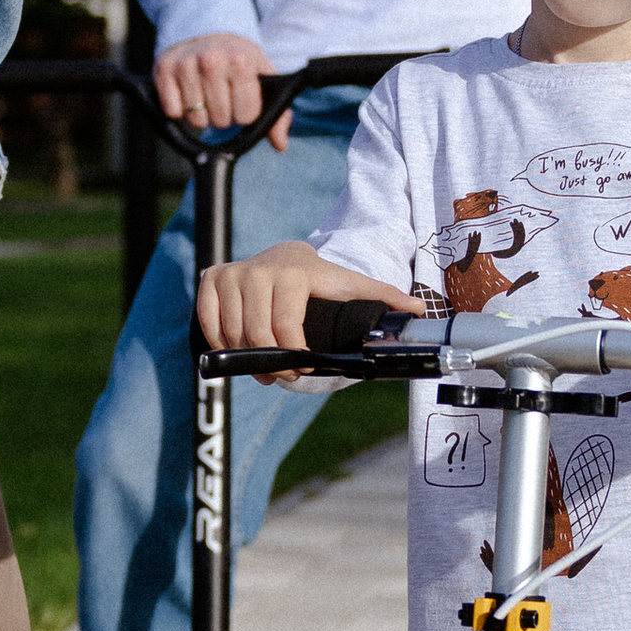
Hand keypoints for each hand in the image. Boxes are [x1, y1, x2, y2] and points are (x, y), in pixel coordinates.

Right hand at [155, 31, 292, 150]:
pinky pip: (172, 112)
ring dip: (201, 114)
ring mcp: (185, 64)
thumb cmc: (239, 60)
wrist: (207, 30)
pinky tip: (186, 93)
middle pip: (220, 121)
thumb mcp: (264, 78)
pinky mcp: (163, 70)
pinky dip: (179, 109)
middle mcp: (212, 60)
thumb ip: (278, 113)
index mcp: (242, 61)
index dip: (245, 114)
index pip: (246, 116)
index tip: (241, 99)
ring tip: (205, 94)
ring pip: (195, 120)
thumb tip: (280, 144)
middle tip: (222, 96)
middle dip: (223, 116)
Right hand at [196, 244, 406, 370]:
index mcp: (296, 273)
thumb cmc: (321, 280)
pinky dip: (220, 344)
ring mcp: (233, 273)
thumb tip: (421, 311)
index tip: (304, 365)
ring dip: (247, 360)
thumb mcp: (351, 286)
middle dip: (272, 364)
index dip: (293, 355)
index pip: (286, 328)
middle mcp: (260, 270)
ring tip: (265, 367)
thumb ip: (384, 298)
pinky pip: (208, 323)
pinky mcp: (211, 278)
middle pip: (258, 337)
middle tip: (285, 374)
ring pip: (233, 334)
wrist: (286, 256)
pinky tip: (238, 351)